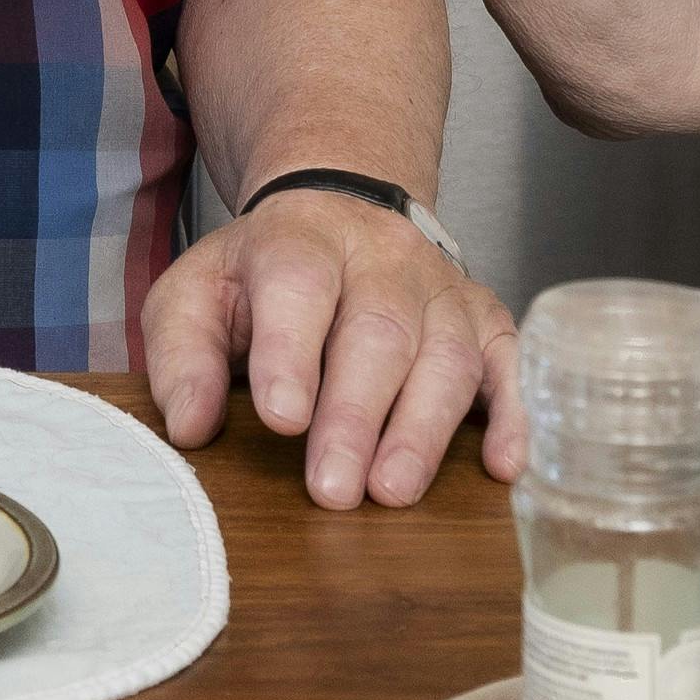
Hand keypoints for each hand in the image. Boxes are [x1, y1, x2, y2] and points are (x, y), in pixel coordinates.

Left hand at [146, 187, 523, 507]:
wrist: (341, 208)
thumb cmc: (266, 270)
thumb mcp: (199, 291)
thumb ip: (185, 353)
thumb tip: (192, 425)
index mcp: (302, 241)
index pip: (300, 286)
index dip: (292, 352)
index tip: (281, 419)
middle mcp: (383, 258)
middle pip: (378, 331)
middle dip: (357, 415)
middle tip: (332, 489)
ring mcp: (441, 288)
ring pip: (447, 353)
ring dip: (423, 428)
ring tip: (391, 491)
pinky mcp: (484, 318)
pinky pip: (509, 361)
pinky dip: (514, 414)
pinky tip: (503, 466)